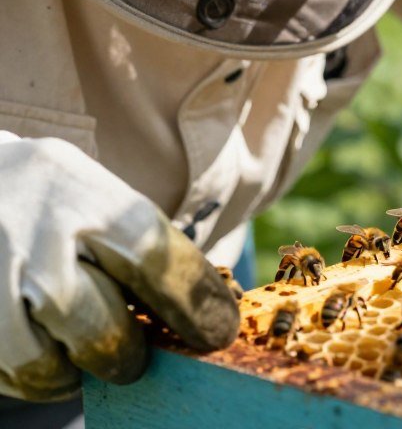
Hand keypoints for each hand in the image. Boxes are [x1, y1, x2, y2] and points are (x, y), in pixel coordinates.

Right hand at [0, 134, 238, 400]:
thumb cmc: (40, 194)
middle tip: (133, 357)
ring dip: (71, 371)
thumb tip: (198, 305)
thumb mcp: (87, 191)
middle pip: (100, 325)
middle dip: (126, 353)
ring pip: (45, 359)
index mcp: (84, 193)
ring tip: (80, 361)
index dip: (196, 307)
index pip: (158, 261)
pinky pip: (5, 365)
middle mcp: (36, 232)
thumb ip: (132, 241)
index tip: (218, 332)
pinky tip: (43, 356)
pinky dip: (29, 374)